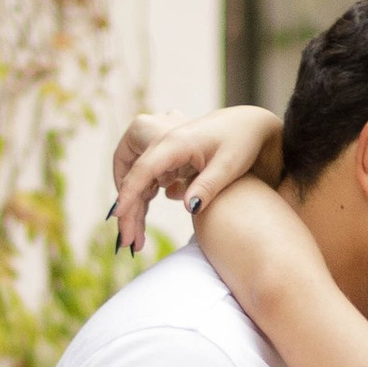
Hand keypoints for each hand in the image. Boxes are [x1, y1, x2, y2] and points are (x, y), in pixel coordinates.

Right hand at [111, 103, 283, 251]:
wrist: (249, 125)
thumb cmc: (242, 141)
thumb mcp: (229, 166)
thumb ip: (208, 186)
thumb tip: (188, 207)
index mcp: (175, 142)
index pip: (143, 169)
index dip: (128, 193)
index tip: (118, 216)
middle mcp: (163, 142)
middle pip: (134, 177)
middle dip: (127, 209)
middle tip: (129, 241)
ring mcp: (163, 148)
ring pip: (138, 179)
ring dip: (134, 207)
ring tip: (137, 239)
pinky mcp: (167, 157)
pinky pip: (147, 179)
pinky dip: (144, 199)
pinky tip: (144, 220)